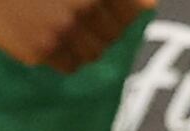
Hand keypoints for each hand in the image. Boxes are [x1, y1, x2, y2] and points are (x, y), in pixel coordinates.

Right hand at [0, 0, 154, 73]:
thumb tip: (149, 6)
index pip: (130, 11)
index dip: (123, 14)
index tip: (112, 13)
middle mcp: (81, 7)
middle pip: (111, 35)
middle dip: (103, 30)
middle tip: (82, 21)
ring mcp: (61, 31)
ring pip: (92, 53)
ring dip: (86, 46)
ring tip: (67, 31)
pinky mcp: (40, 51)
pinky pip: (69, 65)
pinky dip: (66, 57)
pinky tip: (52, 41)